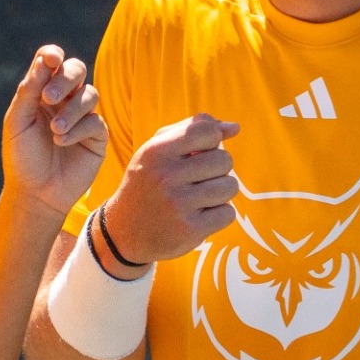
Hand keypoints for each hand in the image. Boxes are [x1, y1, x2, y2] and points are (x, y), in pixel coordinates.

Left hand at [1, 45, 105, 216]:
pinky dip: (77, 129)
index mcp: (42, 92)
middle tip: (48, 98)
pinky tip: (61, 142)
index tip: (50, 60)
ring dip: (71, 110)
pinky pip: (95, 121)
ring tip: (54, 131)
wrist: (36, 193)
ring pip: (89, 94)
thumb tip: (46, 59)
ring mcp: (83, 117)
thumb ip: (29, 90)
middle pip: (77, 69)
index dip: (53, 55)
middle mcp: (65, 100)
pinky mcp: (97, 136)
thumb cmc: (22, 157)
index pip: (52, 62)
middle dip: (65, 78)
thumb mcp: (18, 122)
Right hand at [98, 113, 239, 270]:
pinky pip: (228, 213)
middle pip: (224, 160)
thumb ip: (192, 129)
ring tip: (200, 197)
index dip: (213, 139)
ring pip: (230, 186)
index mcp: (156, 151)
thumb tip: (234, 127)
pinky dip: (219, 214)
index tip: (201, 151)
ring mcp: (178, 205)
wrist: (124, 232)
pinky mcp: (190, 230)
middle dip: (218, 168)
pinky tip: (199, 215)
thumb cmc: (148, 183)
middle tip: (198, 178)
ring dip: (221, 192)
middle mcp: (166, 176)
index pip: (206, 131)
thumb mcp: (157, 150)